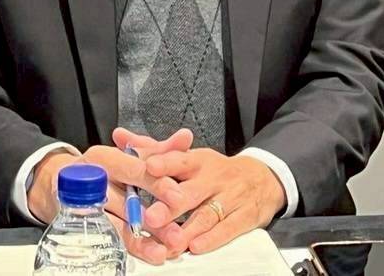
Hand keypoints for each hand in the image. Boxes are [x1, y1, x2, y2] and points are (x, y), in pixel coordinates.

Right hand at [27, 129, 193, 264]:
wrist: (58, 182)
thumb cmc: (101, 166)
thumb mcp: (128, 154)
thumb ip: (158, 149)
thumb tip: (186, 138)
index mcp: (104, 157)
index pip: (133, 169)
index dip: (157, 183)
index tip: (178, 195)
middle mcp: (93, 181)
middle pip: (127, 199)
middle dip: (154, 214)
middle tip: (176, 229)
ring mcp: (87, 207)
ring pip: (120, 224)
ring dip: (146, 238)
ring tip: (167, 247)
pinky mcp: (86, 227)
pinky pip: (112, 238)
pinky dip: (135, 246)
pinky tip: (153, 252)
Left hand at [142, 148, 286, 254]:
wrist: (263, 179)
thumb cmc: (215, 171)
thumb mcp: (189, 156)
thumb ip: (153, 149)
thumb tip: (120, 135)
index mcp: (198, 160)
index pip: (180, 159)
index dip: (165, 162)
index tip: (149, 166)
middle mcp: (214, 177)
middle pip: (191, 191)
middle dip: (171, 205)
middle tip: (152, 217)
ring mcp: (230, 197)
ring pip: (207, 214)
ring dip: (188, 229)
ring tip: (170, 242)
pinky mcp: (245, 216)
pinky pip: (228, 228)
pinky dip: (213, 239)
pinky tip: (197, 247)